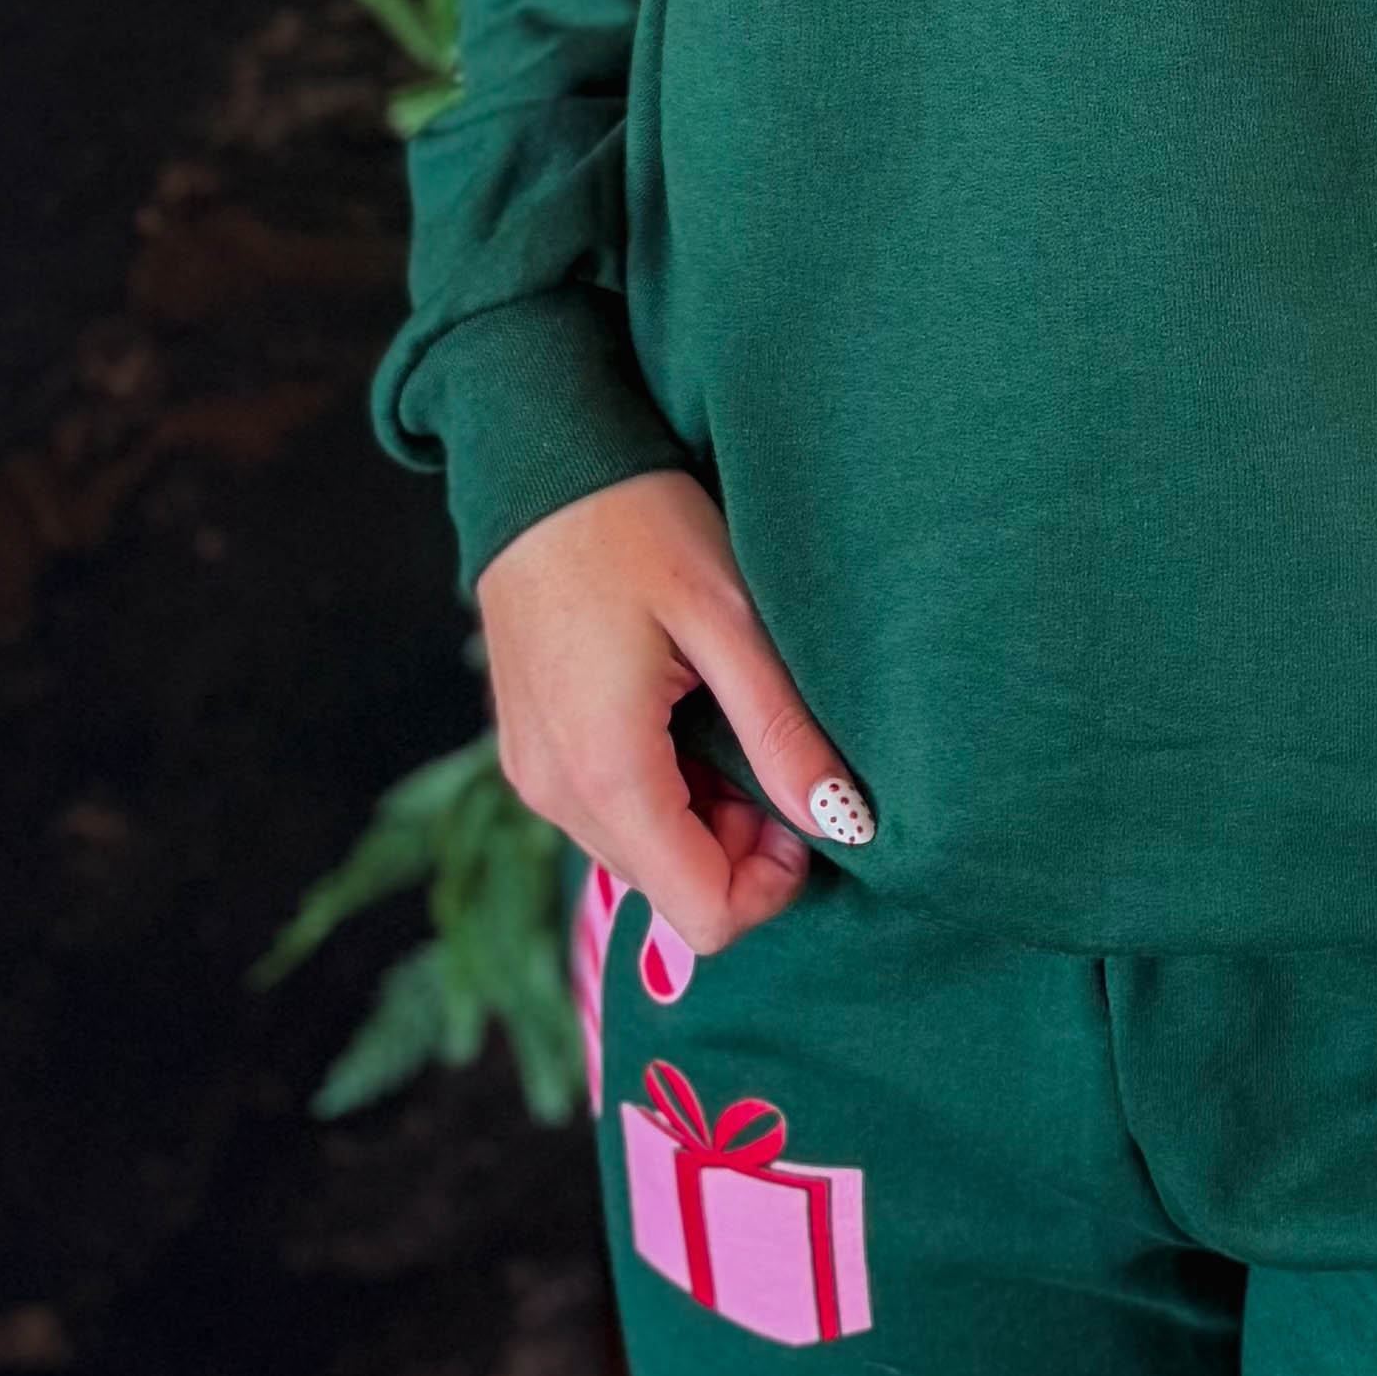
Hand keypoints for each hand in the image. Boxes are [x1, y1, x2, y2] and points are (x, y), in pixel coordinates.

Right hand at [473, 469, 868, 959]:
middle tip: (774, 747)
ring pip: (642, 854)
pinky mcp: (531, 750)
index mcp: (606, 770)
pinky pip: (610, 811)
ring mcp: (535, 774)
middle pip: (672, 890)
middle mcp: (555, 792)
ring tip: (728, 715)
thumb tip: (845, 824)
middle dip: (741, 846)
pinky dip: (663, 789)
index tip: (803, 802)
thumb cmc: (636, 522)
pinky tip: (684, 710)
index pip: (703, 913)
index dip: (773, 882)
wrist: (535, 461)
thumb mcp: (730, 618)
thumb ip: (782, 732)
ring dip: (704, 815)